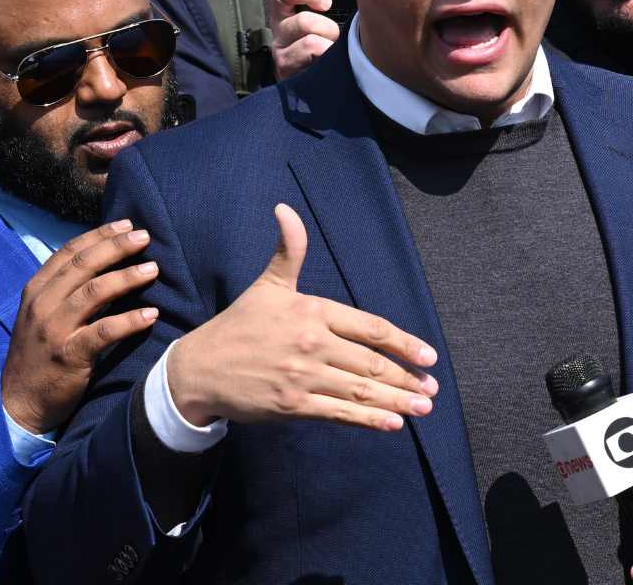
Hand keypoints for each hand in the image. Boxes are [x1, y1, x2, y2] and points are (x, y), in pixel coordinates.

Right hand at [0, 219, 161, 434]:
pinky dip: (129, 321)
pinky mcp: (69, 356)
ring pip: (94, 292)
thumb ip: (64, 290)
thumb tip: (102, 261)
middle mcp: (43, 305)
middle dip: (116, 247)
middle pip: (83, 265)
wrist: (19, 401)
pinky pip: (103, 332)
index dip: (99, 235)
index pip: (69, 252)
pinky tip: (151, 314)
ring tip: (153, 269)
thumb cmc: (39, 354)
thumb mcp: (41, 315)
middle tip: (145, 237)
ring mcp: (54, 330)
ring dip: (126, 277)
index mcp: (36, 290)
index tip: (127, 225)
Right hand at [167, 204, 437, 430]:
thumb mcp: (268, 284)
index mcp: (312, 311)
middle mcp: (311, 343)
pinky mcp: (293, 405)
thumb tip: (285, 209)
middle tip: (431, 390)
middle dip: (406, 378)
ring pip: (360, 390)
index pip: (370, 327)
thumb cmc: (239, 325)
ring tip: (422, 409)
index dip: (403, 343)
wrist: (200, 369)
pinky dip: (368, 419)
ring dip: (396, 401)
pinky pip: (339, 413)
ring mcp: (303, 376)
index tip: (428, 355)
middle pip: (370, 363)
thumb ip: (289, 249)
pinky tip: (392, 423)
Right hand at [266, 0, 340, 80]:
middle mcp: (278, 20)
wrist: (314, 92)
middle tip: (327, 4)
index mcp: (288, 5)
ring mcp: (279, 41)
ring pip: (303, 22)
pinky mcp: (284, 62)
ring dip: (328, 30)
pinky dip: (326, 49)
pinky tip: (329, 56)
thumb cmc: (327, 46)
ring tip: (335, 42)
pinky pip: (309, 46)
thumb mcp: (329, 17)